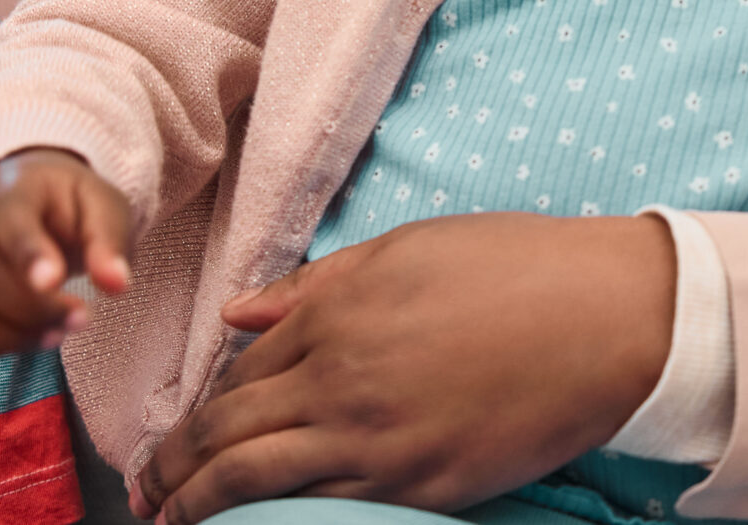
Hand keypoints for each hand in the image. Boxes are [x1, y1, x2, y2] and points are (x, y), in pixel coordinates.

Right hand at [0, 148, 132, 358]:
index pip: (8, 220)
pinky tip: (22, 339)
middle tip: (80, 318)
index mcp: (10, 190)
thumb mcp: (101, 206)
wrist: (22, 196)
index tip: (54, 282)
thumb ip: (108, 241)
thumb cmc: (65, 206)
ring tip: (54, 335)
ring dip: (8, 336)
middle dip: (33, 310)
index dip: (27, 254)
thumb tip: (117, 285)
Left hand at [134, 211, 674, 522]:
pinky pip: (328, 510)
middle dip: (174, 469)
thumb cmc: (509, 266)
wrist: (601, 317)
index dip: (197, 412)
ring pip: (260, 483)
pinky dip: (277, 519)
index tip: (172, 438)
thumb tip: (238, 313)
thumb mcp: (400, 250)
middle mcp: (341, 383)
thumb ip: (311, 286)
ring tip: (172, 521)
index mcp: (333, 317)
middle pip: (229, 435)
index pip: (237, 376)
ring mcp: (380, 442)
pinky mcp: (421, 487)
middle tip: (146, 492)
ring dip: (203, 505)